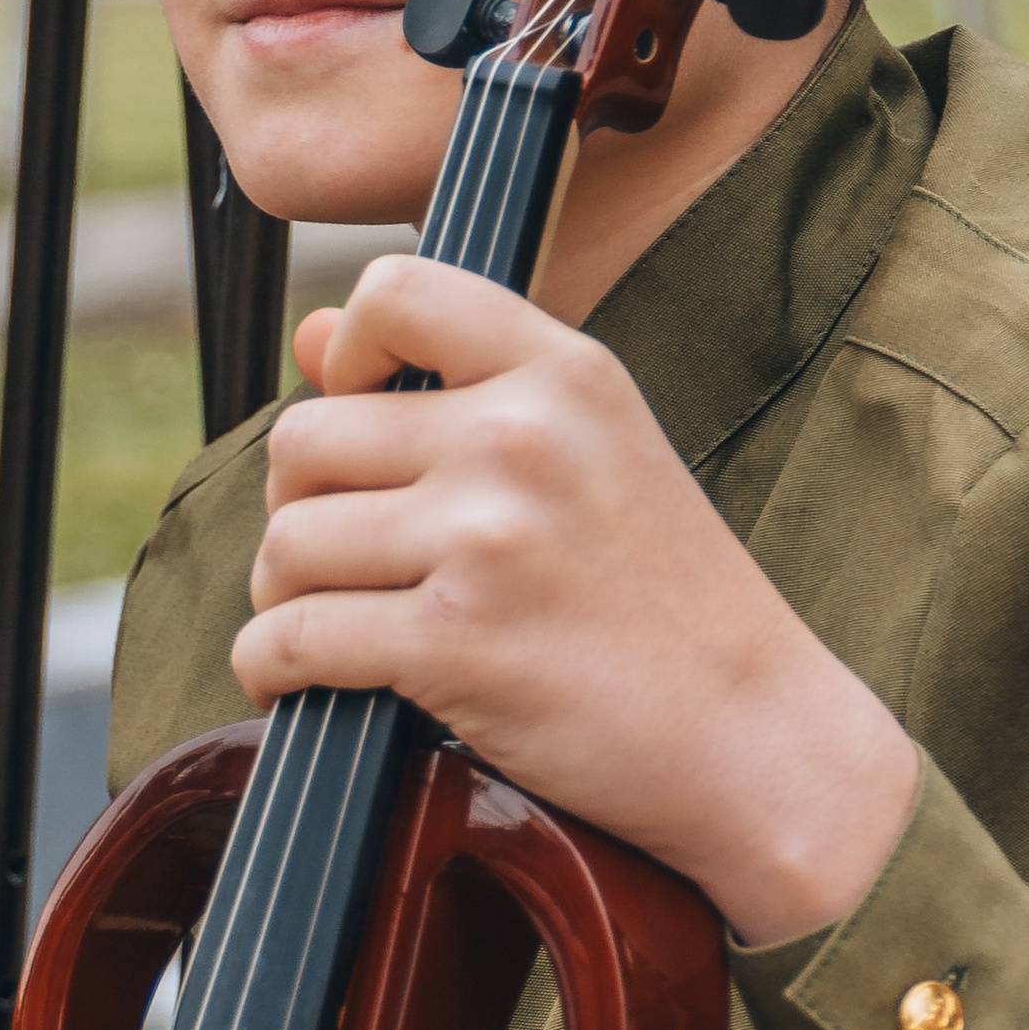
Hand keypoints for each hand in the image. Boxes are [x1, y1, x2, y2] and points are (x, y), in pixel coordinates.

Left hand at [233, 260, 921, 947]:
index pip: (396, 290)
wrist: (758, 739)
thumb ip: (460, 385)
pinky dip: (270, 670)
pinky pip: (290, 639)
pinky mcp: (454, 641)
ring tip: (330, 627)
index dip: (344, 348)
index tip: (357, 412)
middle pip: (306, 438)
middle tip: (343, 562)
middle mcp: (521, 439)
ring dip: (283, 598)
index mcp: (565, 374)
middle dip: (301, 509)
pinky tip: (300, 684)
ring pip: (287, 544)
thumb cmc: (673, 606)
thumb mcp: (597, 455)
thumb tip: (311, 335)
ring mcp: (486, 539)